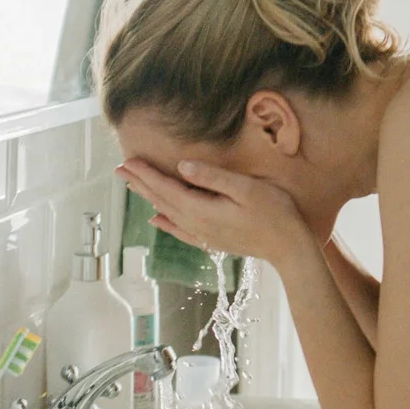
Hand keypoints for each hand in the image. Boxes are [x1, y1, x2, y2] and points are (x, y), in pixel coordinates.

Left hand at [116, 158, 319, 266]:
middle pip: (161, 200)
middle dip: (140, 183)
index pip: (166, 187)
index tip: (128, 161)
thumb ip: (212, 177)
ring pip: (167, 213)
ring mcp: (203, 235)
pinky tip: (157, 219)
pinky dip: (165, 223)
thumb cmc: (274, 212)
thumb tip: (182, 166)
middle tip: (120, 170)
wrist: (289, 247)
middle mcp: (196, 224)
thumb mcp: (245, 188)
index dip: (146, 173)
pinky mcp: (212, 241)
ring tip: (133, 187)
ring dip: (149, 198)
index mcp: (201, 208)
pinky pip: (180, 230)